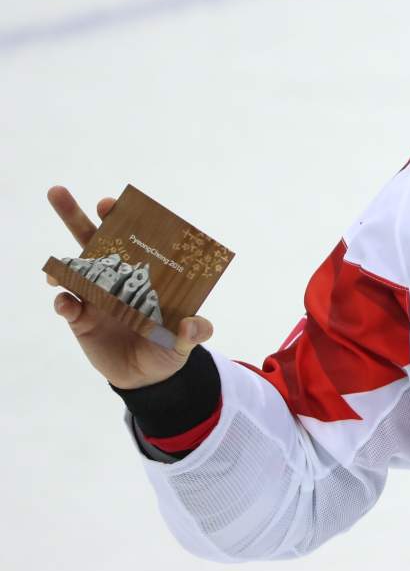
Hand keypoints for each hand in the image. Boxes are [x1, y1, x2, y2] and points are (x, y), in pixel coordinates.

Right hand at [47, 186, 212, 389]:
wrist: (146, 377)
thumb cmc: (168, 347)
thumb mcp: (185, 341)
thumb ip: (193, 332)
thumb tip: (194, 325)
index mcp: (143, 274)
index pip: (132, 239)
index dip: (122, 218)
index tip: (112, 204)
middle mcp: (117, 279)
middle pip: (94, 243)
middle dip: (77, 218)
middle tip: (60, 193)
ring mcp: (96, 297)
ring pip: (72, 271)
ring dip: (61, 265)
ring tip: (55, 270)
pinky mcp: (81, 320)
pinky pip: (67, 306)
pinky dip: (63, 302)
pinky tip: (66, 303)